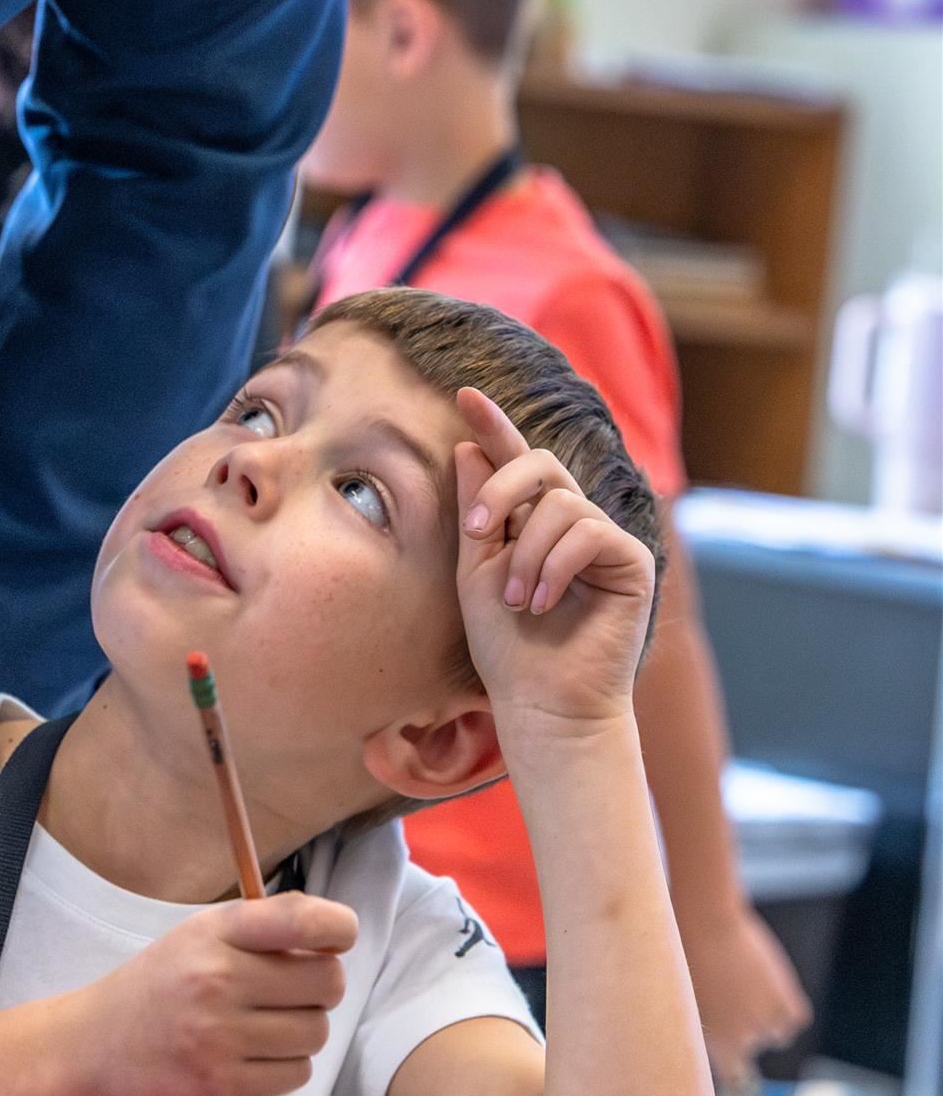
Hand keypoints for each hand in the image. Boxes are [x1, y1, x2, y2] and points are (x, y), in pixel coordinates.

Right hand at [79, 891, 356, 1095]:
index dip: (337, 927)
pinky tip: (252, 1057)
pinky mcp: (224, 1088)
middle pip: (326, 982)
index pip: (301, 920)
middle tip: (291, 991)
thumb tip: (336, 933)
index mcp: (214, 932)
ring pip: (316, 1032)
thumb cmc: (156, 988)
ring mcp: (221, 1038)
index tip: (338, 937)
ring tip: (263, 1027)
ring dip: (302, 1031)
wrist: (94, 1053)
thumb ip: (261, 928)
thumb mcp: (197, 936)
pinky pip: (296, 1074)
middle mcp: (219, 980)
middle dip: (320, 987)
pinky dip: (286, 1067)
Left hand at [454, 388, 655, 740]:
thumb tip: (469, 447)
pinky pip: (591, 530)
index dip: (493, 426)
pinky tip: (543, 601)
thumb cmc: (506, 647)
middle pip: (540, 463)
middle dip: (503, 487)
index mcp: (530, 522)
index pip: (512, 462)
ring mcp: (603, 539)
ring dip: (527, 551)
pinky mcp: (632, 561)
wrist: (541, 703)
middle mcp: (570, 523)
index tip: (464, 392)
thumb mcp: (475, 570)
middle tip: (479, 529)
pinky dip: (557, 564)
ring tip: (517, 599)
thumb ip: (476, 511)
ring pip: (561, 501)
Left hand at [680, 902, 810, 1087]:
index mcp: (715, 1045)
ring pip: (777, 1033)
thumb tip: (726, 1035)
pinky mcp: (788, 1005)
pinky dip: (787, 1003)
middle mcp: (743, 1041)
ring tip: (747, 983)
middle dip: (745, 1026)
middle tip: (731, 993)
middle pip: (752, 1046)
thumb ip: (709, 1023)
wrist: (706, 925)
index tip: (738, 1064)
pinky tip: (767, 981)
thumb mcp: (687, 997)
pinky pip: (795, 1018)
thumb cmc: (687, 954)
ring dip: (767, 1014)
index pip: (735, 1080)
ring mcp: (766, 1023)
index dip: (737, 1068)